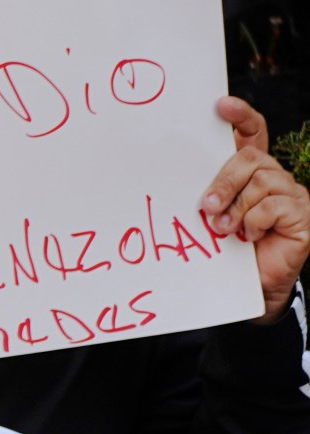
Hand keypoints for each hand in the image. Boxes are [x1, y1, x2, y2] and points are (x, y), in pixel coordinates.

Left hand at [202, 98, 309, 319]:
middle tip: (206, 207)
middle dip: (223, 181)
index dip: (241, 117)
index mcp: (250, 173)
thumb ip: (205, 196)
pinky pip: (273, 205)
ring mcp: (290, 194)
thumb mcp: (210, 219)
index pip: (252, 134)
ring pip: (262, 180)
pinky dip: (254, 221)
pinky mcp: (300, 214)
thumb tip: (177, 182)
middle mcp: (273, 178)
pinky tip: (248, 236)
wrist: (250, 288)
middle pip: (250, 157)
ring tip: (223, 229)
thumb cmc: (225, 252)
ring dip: (236, 207)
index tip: (220, 106)